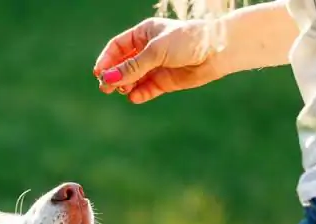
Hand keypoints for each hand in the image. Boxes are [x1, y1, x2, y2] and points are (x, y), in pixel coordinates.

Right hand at [93, 17, 229, 103]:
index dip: (107, 60)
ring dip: (125, 85)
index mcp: (144, 33)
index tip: (99, 73)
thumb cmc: (187, 41)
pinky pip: (147, 89)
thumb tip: (108, 78)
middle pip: (123, 65)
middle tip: (105, 88)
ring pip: (134, 79)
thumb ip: (132, 67)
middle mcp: (148, 50)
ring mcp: (157, 67)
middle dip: (114, 76)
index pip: (117, 47)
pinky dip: (139, 94)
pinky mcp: (165, 82)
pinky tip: (134, 97)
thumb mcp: (156, 51)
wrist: (217, 52)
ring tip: (121, 91)